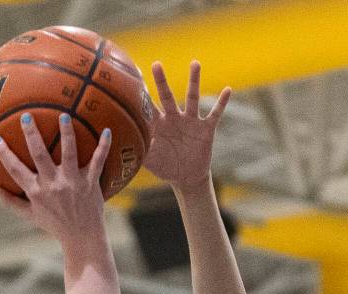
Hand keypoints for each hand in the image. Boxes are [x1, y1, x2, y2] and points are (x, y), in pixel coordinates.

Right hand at [0, 113, 110, 242]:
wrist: (82, 237)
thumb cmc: (55, 224)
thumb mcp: (30, 215)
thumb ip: (11, 201)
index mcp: (36, 192)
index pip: (16, 170)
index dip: (4, 155)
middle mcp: (53, 185)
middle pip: (40, 155)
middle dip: (32, 135)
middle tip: (26, 116)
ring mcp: (72, 182)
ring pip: (69, 153)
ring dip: (67, 134)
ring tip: (64, 116)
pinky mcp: (90, 182)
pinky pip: (98, 161)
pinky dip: (104, 146)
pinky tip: (107, 131)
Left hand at [143, 61, 230, 192]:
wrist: (187, 176)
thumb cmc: (166, 167)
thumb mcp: (151, 161)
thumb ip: (138, 151)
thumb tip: (119, 148)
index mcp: (159, 125)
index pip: (148, 107)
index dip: (141, 96)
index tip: (132, 80)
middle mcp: (174, 118)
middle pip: (167, 96)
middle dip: (162, 81)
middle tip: (156, 64)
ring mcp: (191, 121)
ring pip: (192, 98)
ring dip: (194, 81)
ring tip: (195, 63)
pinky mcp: (206, 129)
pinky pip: (215, 114)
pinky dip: (222, 103)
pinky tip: (228, 90)